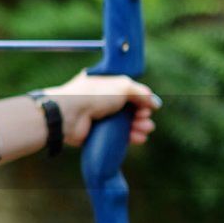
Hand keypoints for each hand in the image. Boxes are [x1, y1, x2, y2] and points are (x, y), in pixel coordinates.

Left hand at [40, 71, 159, 147]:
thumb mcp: (122, 86)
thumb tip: (155, 102)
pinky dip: (130, 137)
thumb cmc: (93, 95)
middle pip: (128, 109)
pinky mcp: (96, 133)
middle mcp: (100, 99)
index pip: (127, 91)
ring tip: (145, 130)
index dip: (141, 99)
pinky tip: (139, 139)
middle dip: (142, 115)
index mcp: (104, 83)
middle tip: (145, 120)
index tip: (149, 106)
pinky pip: (117, 136)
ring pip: (124, 124)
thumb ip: (141, 93)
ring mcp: (98, 117)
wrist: (68, 114)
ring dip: (138, 127)